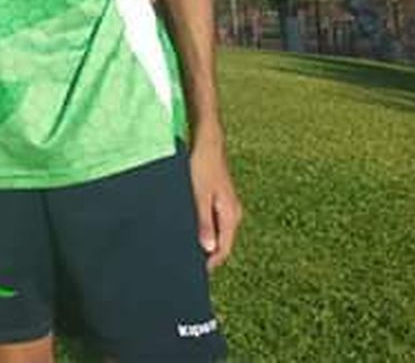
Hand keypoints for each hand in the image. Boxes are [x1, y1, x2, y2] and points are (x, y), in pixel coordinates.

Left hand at [188, 137, 241, 270]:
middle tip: (184, 261)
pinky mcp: (218, 199)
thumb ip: (203, 222)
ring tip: (182, 247)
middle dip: (204, 253)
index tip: (193, 272)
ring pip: (215, 232)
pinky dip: (201, 227)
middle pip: (220, 243)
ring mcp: (226, 206)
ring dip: (202, 240)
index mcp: (230, 216)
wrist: (206, 141)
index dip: (209, 263)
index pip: (223, 250)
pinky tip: (186, 227)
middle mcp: (232, 214)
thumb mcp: (199, 195)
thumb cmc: (201, 165)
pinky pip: (212, 220)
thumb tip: (208, 249)